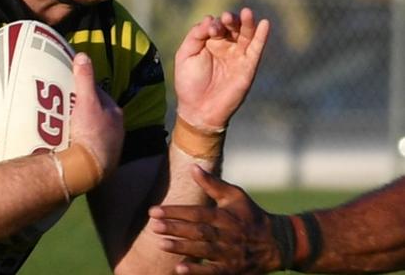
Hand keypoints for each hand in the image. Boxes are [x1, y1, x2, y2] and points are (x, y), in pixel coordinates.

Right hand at [69, 52, 123, 176]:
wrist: (90, 169)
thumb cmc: (91, 133)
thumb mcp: (86, 101)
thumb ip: (84, 78)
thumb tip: (82, 55)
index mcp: (114, 113)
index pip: (98, 94)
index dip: (84, 89)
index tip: (69, 87)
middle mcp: (115, 129)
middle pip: (94, 112)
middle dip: (80, 108)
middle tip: (62, 106)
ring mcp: (108, 145)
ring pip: (91, 129)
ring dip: (78, 126)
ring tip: (61, 123)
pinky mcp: (99, 160)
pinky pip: (87, 145)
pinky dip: (78, 141)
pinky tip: (67, 142)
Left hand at [148, 165, 280, 273]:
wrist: (276, 243)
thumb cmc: (250, 214)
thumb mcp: (235, 195)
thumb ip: (212, 184)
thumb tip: (192, 167)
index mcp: (225, 215)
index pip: (196, 212)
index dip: (175, 211)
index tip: (155, 211)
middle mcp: (227, 234)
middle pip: (198, 231)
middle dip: (175, 228)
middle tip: (154, 225)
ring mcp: (230, 253)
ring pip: (203, 250)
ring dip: (181, 247)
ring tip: (161, 243)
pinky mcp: (231, 269)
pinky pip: (212, 271)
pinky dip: (197, 271)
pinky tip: (179, 269)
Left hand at [175, 7, 269, 129]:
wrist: (199, 109)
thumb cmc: (189, 82)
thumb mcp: (185, 54)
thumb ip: (195, 35)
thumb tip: (210, 18)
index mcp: (209, 42)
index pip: (215, 25)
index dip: (214, 24)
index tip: (209, 31)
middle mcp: (225, 46)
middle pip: (232, 26)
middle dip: (230, 20)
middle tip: (226, 18)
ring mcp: (238, 56)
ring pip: (246, 34)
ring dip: (247, 22)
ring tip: (247, 13)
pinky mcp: (248, 66)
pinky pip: (257, 48)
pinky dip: (262, 36)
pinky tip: (265, 24)